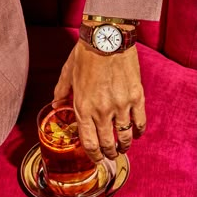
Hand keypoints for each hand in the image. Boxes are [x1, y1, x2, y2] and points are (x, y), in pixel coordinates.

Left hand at [54, 39, 145, 162]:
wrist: (107, 38)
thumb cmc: (85, 55)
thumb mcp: (67, 74)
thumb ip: (61, 93)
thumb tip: (57, 106)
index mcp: (83, 107)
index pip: (88, 141)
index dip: (93, 155)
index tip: (96, 158)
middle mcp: (102, 111)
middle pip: (107, 143)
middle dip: (109, 153)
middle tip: (110, 155)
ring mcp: (121, 105)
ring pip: (125, 136)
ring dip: (124, 146)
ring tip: (123, 148)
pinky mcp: (136, 96)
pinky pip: (140, 121)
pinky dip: (139, 131)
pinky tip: (137, 134)